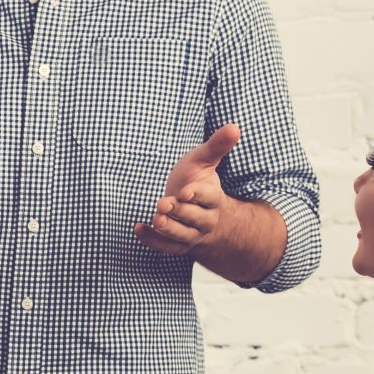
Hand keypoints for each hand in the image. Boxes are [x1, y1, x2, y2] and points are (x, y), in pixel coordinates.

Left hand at [135, 123, 237, 254]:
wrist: (197, 209)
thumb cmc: (198, 180)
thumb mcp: (205, 161)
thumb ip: (217, 146)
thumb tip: (234, 126)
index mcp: (215, 198)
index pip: (210, 197)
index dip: (198, 195)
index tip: (185, 191)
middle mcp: (206, 219)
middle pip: (196, 219)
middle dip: (180, 212)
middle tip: (163, 204)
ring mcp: (192, 234)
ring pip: (183, 237)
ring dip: (169, 229)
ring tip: (156, 219)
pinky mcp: (178, 244)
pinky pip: (166, 247)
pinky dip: (152, 240)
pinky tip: (138, 228)